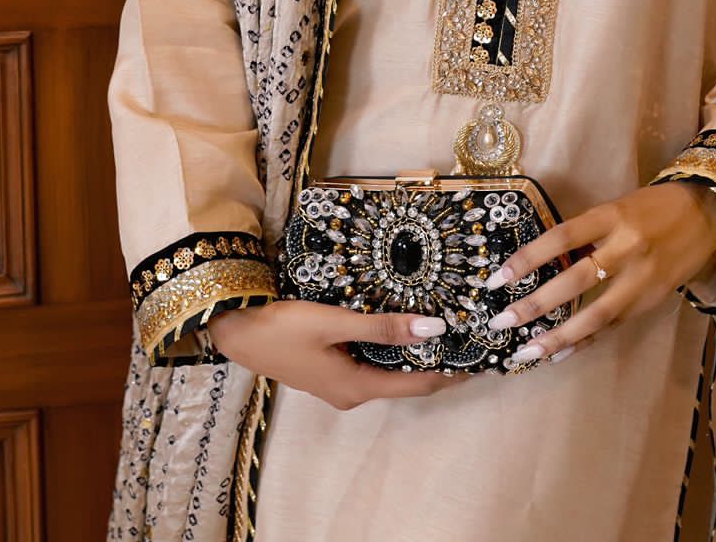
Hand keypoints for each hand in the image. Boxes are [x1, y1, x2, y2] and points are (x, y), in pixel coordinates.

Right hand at [207, 300, 472, 408]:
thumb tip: (434, 327)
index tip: (479, 358)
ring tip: (443, 328)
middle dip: (436, 362)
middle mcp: (351, 392)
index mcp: (356, 388)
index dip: (450, 373)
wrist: (235, 329)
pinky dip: (392, 348)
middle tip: (467, 336)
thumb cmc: (283, 326)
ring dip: (414, 354)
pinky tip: (401, 327)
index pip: (417, 385)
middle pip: (405, 381)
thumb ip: (383, 327)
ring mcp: (338, 382)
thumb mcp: (335, 323)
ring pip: (388, 371)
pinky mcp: (327, 368)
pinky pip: (371, 362)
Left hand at [479, 180, 715, 365]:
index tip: (497, 278)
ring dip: (558, 336)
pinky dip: (585, 340)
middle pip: (574, 280)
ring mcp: (642, 277)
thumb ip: (587, 234)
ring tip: (526, 352)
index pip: (562, 237)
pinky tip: (561, 353)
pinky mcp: (653, 299)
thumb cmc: (653, 205)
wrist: (708, 211)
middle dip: (534, 305)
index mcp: (612, 215)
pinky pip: (613, 324)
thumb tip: (544, 263)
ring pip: (595, 314)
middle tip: (500, 322)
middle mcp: (627, 247)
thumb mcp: (617, 208)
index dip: (528, 258)